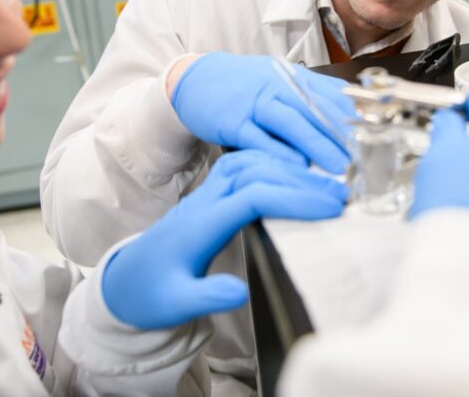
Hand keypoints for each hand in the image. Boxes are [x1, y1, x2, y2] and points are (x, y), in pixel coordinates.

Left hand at [101, 150, 348, 329]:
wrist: (126, 280)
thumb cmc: (152, 294)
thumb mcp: (175, 304)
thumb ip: (205, 298)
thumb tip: (239, 292)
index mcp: (199, 225)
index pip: (252, 197)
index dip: (292, 198)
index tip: (328, 209)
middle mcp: (204, 201)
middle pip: (255, 172)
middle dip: (300, 181)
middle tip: (341, 197)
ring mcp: (206, 194)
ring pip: (250, 163)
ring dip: (288, 169)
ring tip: (325, 187)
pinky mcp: (210, 194)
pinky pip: (243, 165)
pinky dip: (272, 164)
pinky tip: (294, 177)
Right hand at [171, 53, 354, 173]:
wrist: (194, 78)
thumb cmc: (242, 85)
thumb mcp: (278, 82)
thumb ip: (310, 97)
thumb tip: (348, 116)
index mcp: (292, 76)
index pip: (330, 94)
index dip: (354, 116)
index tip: (374, 136)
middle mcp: (275, 85)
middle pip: (315, 108)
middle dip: (341, 135)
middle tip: (364, 158)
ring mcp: (253, 102)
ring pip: (291, 123)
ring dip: (317, 146)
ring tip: (337, 167)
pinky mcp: (233, 121)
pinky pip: (258, 139)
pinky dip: (278, 153)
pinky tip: (296, 168)